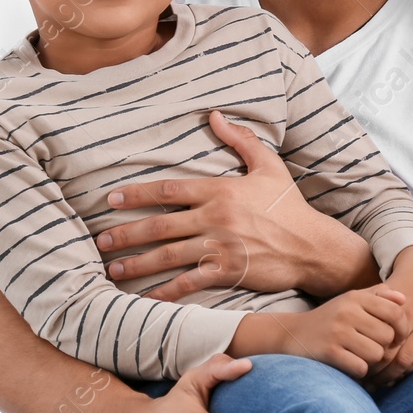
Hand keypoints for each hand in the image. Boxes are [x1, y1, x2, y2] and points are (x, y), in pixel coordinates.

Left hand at [96, 110, 373, 298]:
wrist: (313, 245)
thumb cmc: (290, 205)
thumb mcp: (269, 166)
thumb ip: (240, 140)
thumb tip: (215, 115)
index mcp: (220, 190)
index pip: (169, 190)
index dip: (137, 194)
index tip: (111, 198)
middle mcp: (215, 218)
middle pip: (160, 225)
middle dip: (126, 233)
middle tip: (100, 239)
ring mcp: (220, 247)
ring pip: (168, 256)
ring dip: (137, 263)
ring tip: (112, 268)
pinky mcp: (227, 272)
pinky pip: (188, 283)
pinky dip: (164, 292)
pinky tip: (144, 297)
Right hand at [277, 286, 406, 378]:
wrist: (292, 335)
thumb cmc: (330, 319)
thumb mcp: (351, 301)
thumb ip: (378, 296)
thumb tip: (404, 298)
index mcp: (356, 297)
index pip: (395, 312)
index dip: (402, 329)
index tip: (395, 337)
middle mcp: (347, 312)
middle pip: (388, 337)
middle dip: (383, 347)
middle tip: (370, 348)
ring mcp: (337, 332)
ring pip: (377, 354)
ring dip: (371, 361)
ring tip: (359, 356)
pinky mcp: (329, 352)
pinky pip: (361, 368)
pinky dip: (358, 371)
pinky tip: (348, 364)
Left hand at [366, 249, 412, 387]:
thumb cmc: (397, 287)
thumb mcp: (379, 293)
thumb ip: (365, 310)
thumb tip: (344, 338)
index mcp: (394, 310)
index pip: (377, 343)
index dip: (365, 358)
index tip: (353, 366)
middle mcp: (411, 319)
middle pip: (390, 355)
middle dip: (376, 371)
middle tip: (362, 380)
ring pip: (406, 362)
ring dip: (391, 376)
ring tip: (376, 383)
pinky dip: (406, 372)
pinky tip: (394, 378)